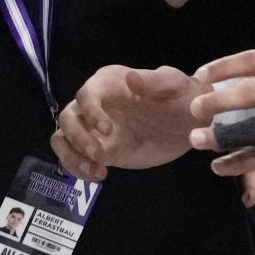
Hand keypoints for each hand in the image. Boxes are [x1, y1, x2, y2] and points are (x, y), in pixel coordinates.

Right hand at [53, 64, 206, 180]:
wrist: (191, 122)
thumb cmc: (182, 96)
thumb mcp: (174, 85)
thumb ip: (153, 81)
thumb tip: (130, 78)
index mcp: (108, 83)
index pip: (86, 94)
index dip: (90, 112)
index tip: (107, 130)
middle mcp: (95, 104)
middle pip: (67, 117)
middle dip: (77, 138)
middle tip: (100, 156)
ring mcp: (94, 129)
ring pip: (63, 137)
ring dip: (71, 155)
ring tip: (96, 171)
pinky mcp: (101, 150)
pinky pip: (74, 157)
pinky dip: (77, 168)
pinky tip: (98, 176)